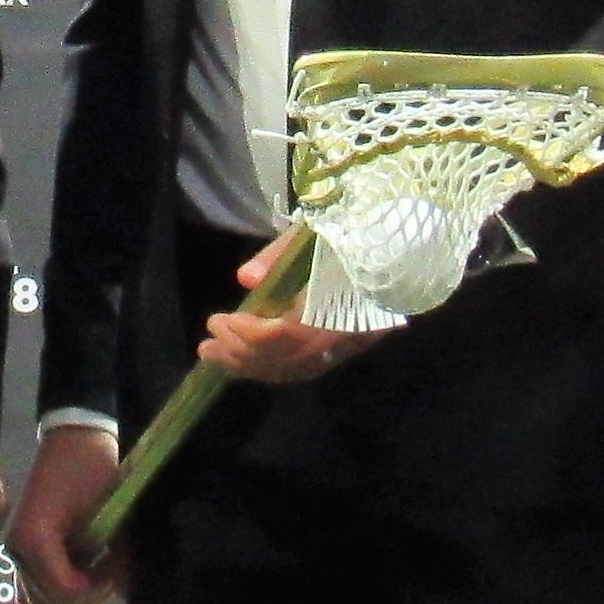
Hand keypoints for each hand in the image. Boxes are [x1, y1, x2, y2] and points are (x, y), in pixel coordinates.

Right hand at [7, 421, 128, 603]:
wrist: (74, 440)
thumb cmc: (92, 468)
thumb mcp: (108, 512)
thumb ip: (111, 555)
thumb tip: (120, 588)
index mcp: (35, 539)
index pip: (65, 592)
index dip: (97, 589)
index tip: (117, 570)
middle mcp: (19, 552)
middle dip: (90, 597)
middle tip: (114, 572)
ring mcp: (19, 554)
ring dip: (77, 601)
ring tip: (102, 576)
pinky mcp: (26, 552)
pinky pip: (36, 593)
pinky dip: (59, 601)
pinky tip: (83, 601)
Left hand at [195, 230, 379, 384]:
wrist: (397, 250)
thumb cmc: (353, 236)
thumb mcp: (314, 233)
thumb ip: (278, 255)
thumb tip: (244, 279)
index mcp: (338, 305)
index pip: (286, 335)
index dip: (250, 333)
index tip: (224, 319)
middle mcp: (343, 335)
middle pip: (283, 358)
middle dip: (240, 353)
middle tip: (206, 345)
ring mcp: (346, 347)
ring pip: (291, 369)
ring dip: (249, 365)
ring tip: (215, 356)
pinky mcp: (344, 351)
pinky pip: (302, 370)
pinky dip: (270, 368)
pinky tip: (246, 362)